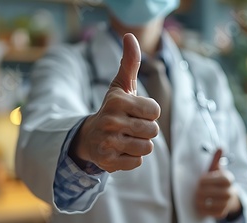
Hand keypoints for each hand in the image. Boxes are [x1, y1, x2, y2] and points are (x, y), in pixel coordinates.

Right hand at [70, 33, 160, 172]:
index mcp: (118, 101)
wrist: (91, 137)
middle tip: (130, 127)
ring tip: (126, 139)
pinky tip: (120, 150)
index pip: (155, 110)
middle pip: (153, 131)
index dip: (149, 113)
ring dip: (140, 145)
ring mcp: (108, 142)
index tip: (136, 112)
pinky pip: (137, 162)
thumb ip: (130, 62)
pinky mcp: (108, 161)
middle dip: (146, 130)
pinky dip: (132, 158)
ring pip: (147, 148)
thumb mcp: (121, 86)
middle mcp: (111, 121)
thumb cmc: (113, 109)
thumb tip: (129, 35)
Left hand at [194, 149, 241, 218]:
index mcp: (228, 179)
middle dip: (202, 191)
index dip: (207, 180)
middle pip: (213, 192)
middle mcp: (230, 191)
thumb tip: (220, 147)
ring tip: (196, 198)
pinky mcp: (222, 213)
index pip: (218, 179)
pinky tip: (200, 205)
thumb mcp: (216, 170)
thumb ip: (216, 160)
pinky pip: (211, 212)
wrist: (225, 197)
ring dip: (201, 200)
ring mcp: (227, 203)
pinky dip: (203, 209)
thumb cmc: (216, 181)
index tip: (200, 180)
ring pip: (212, 203)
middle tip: (196, 190)